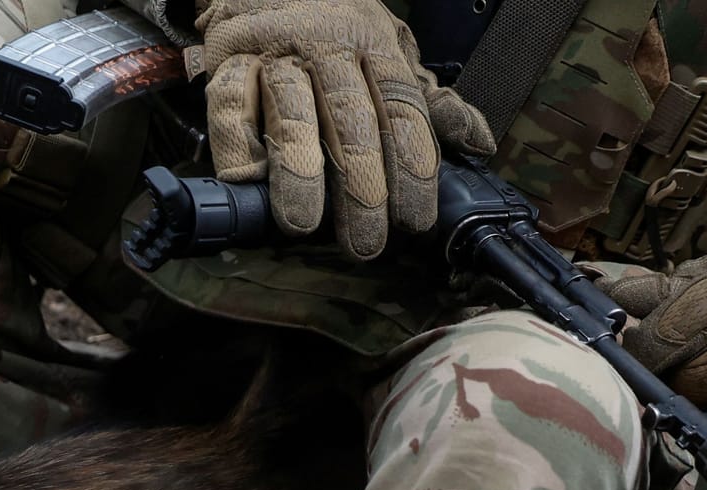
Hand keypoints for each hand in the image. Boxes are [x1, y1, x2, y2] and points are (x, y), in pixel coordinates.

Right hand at [195, 0, 494, 260]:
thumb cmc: (334, 30)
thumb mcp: (389, 53)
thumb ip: (429, 100)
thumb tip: (479, 142)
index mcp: (375, 44)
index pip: (401, 107)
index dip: (411, 165)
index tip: (414, 218)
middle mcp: (327, 45)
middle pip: (350, 118)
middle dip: (360, 185)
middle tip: (365, 241)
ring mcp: (275, 52)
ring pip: (291, 112)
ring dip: (298, 171)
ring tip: (303, 223)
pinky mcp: (227, 60)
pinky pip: (229, 105)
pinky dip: (236, 144)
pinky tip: (248, 181)